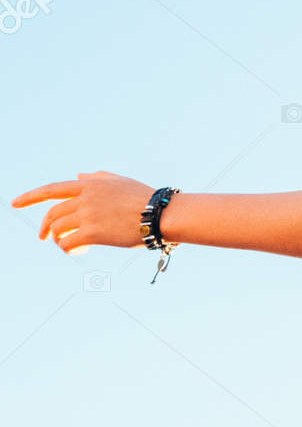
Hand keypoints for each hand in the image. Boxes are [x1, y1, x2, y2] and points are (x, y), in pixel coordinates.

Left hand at [11, 172, 155, 252]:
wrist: (161, 214)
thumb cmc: (145, 199)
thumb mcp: (120, 182)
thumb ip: (97, 178)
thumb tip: (79, 175)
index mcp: (90, 185)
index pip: (52, 189)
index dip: (30, 196)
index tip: (14, 203)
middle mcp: (85, 198)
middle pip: (52, 213)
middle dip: (45, 226)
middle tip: (45, 237)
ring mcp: (88, 215)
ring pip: (58, 229)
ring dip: (60, 239)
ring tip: (72, 245)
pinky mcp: (93, 233)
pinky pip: (68, 243)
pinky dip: (69, 249)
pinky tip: (79, 251)